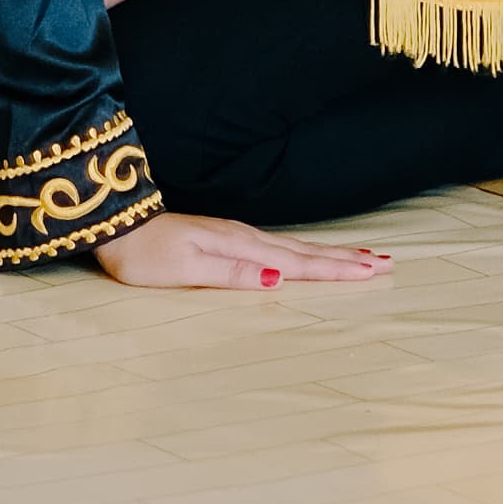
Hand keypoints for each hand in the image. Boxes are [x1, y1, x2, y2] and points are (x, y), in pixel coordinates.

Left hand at [96, 209, 392, 290]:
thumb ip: (232, 273)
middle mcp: (243, 239)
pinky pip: (278, 247)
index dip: (336, 268)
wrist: (115, 225)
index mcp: (240, 247)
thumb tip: (278, 278)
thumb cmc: (144, 254)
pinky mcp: (225, 240)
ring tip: (362, 257)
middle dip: (346, 258)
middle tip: (387, 263)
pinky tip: (305, 256)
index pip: (298, 262)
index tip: (374, 270)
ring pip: (295, 247)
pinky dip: (302, 251)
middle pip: (305, 251)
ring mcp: (235, 237)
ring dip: (330, 253)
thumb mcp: (185, 269)